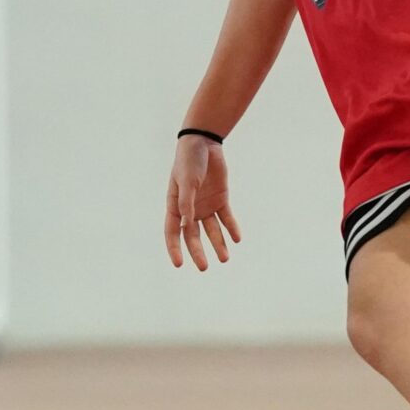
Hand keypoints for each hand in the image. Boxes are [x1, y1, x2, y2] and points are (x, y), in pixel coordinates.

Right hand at [165, 136, 241, 270]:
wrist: (204, 142)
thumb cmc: (189, 160)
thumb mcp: (186, 181)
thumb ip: (187, 202)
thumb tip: (187, 225)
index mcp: (175, 206)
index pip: (173, 232)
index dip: (174, 248)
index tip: (179, 264)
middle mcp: (190, 209)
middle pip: (193, 236)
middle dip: (198, 252)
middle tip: (204, 267)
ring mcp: (206, 205)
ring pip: (212, 230)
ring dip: (218, 244)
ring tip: (225, 259)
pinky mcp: (220, 200)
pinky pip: (226, 218)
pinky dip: (231, 228)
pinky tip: (236, 239)